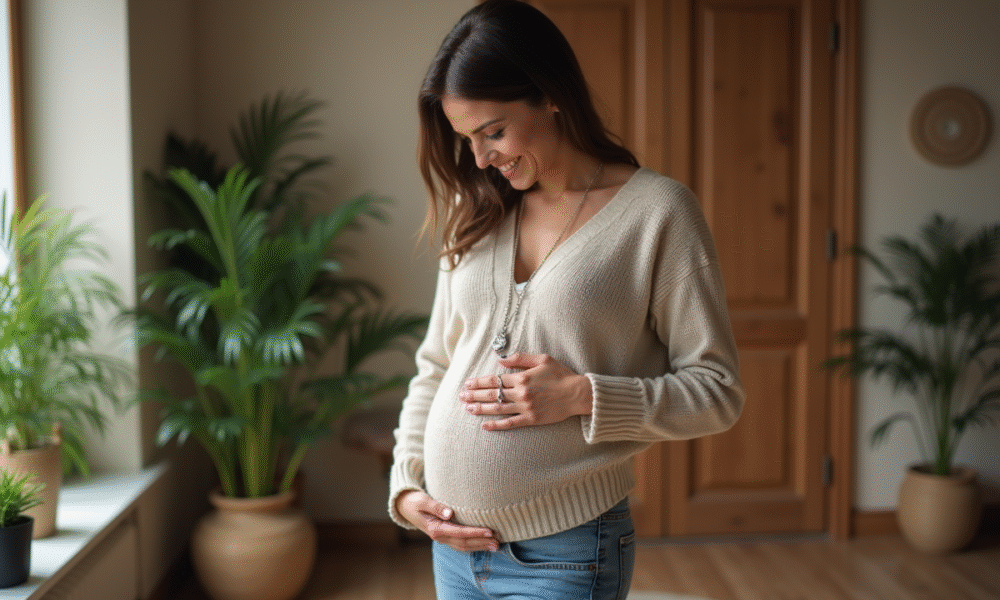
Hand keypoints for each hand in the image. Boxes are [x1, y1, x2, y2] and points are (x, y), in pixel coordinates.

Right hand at [395, 490, 497, 551]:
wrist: (405, 507)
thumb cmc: (415, 501)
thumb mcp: (423, 500)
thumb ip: (436, 506)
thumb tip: (449, 513)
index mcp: (435, 528)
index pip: (460, 533)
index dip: (475, 533)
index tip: (489, 531)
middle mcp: (440, 536)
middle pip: (464, 543)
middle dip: (481, 543)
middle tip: (498, 542)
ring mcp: (442, 538)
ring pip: (463, 546)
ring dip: (480, 546)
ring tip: (495, 546)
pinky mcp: (445, 535)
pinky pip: (460, 543)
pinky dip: (473, 545)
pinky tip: (484, 544)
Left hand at [460, 353, 592, 430]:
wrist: (577, 394)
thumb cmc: (561, 374)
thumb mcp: (542, 359)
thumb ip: (520, 358)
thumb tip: (500, 360)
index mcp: (522, 377)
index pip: (494, 380)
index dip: (479, 382)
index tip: (467, 384)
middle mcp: (521, 393)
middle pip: (492, 394)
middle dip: (475, 395)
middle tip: (461, 396)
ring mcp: (526, 407)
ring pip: (498, 408)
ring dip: (481, 409)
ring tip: (468, 408)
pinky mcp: (531, 419)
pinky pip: (510, 423)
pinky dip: (496, 425)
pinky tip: (485, 426)